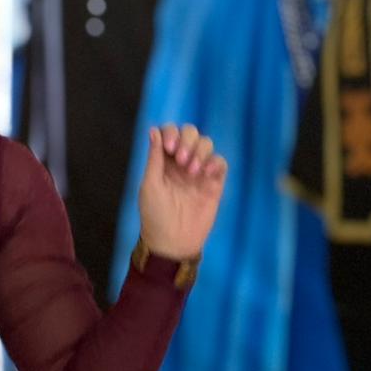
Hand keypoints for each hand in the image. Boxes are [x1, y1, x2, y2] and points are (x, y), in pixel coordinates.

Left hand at [138, 123, 226, 258]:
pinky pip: (220, 162)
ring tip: (192, 171)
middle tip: (180, 159)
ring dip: (200, 151)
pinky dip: (215, 162)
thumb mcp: (150, 184)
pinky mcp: (214, 183)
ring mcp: (198, 171)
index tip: (169, 147)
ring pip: (206, 144)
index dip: (171, 132)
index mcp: (163, 160)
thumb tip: (153, 130)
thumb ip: (155, 157)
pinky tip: (207, 173)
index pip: (169, 132)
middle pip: (190, 133)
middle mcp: (181, 162)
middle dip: (187, 139)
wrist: (173, 241)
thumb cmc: (155, 214)